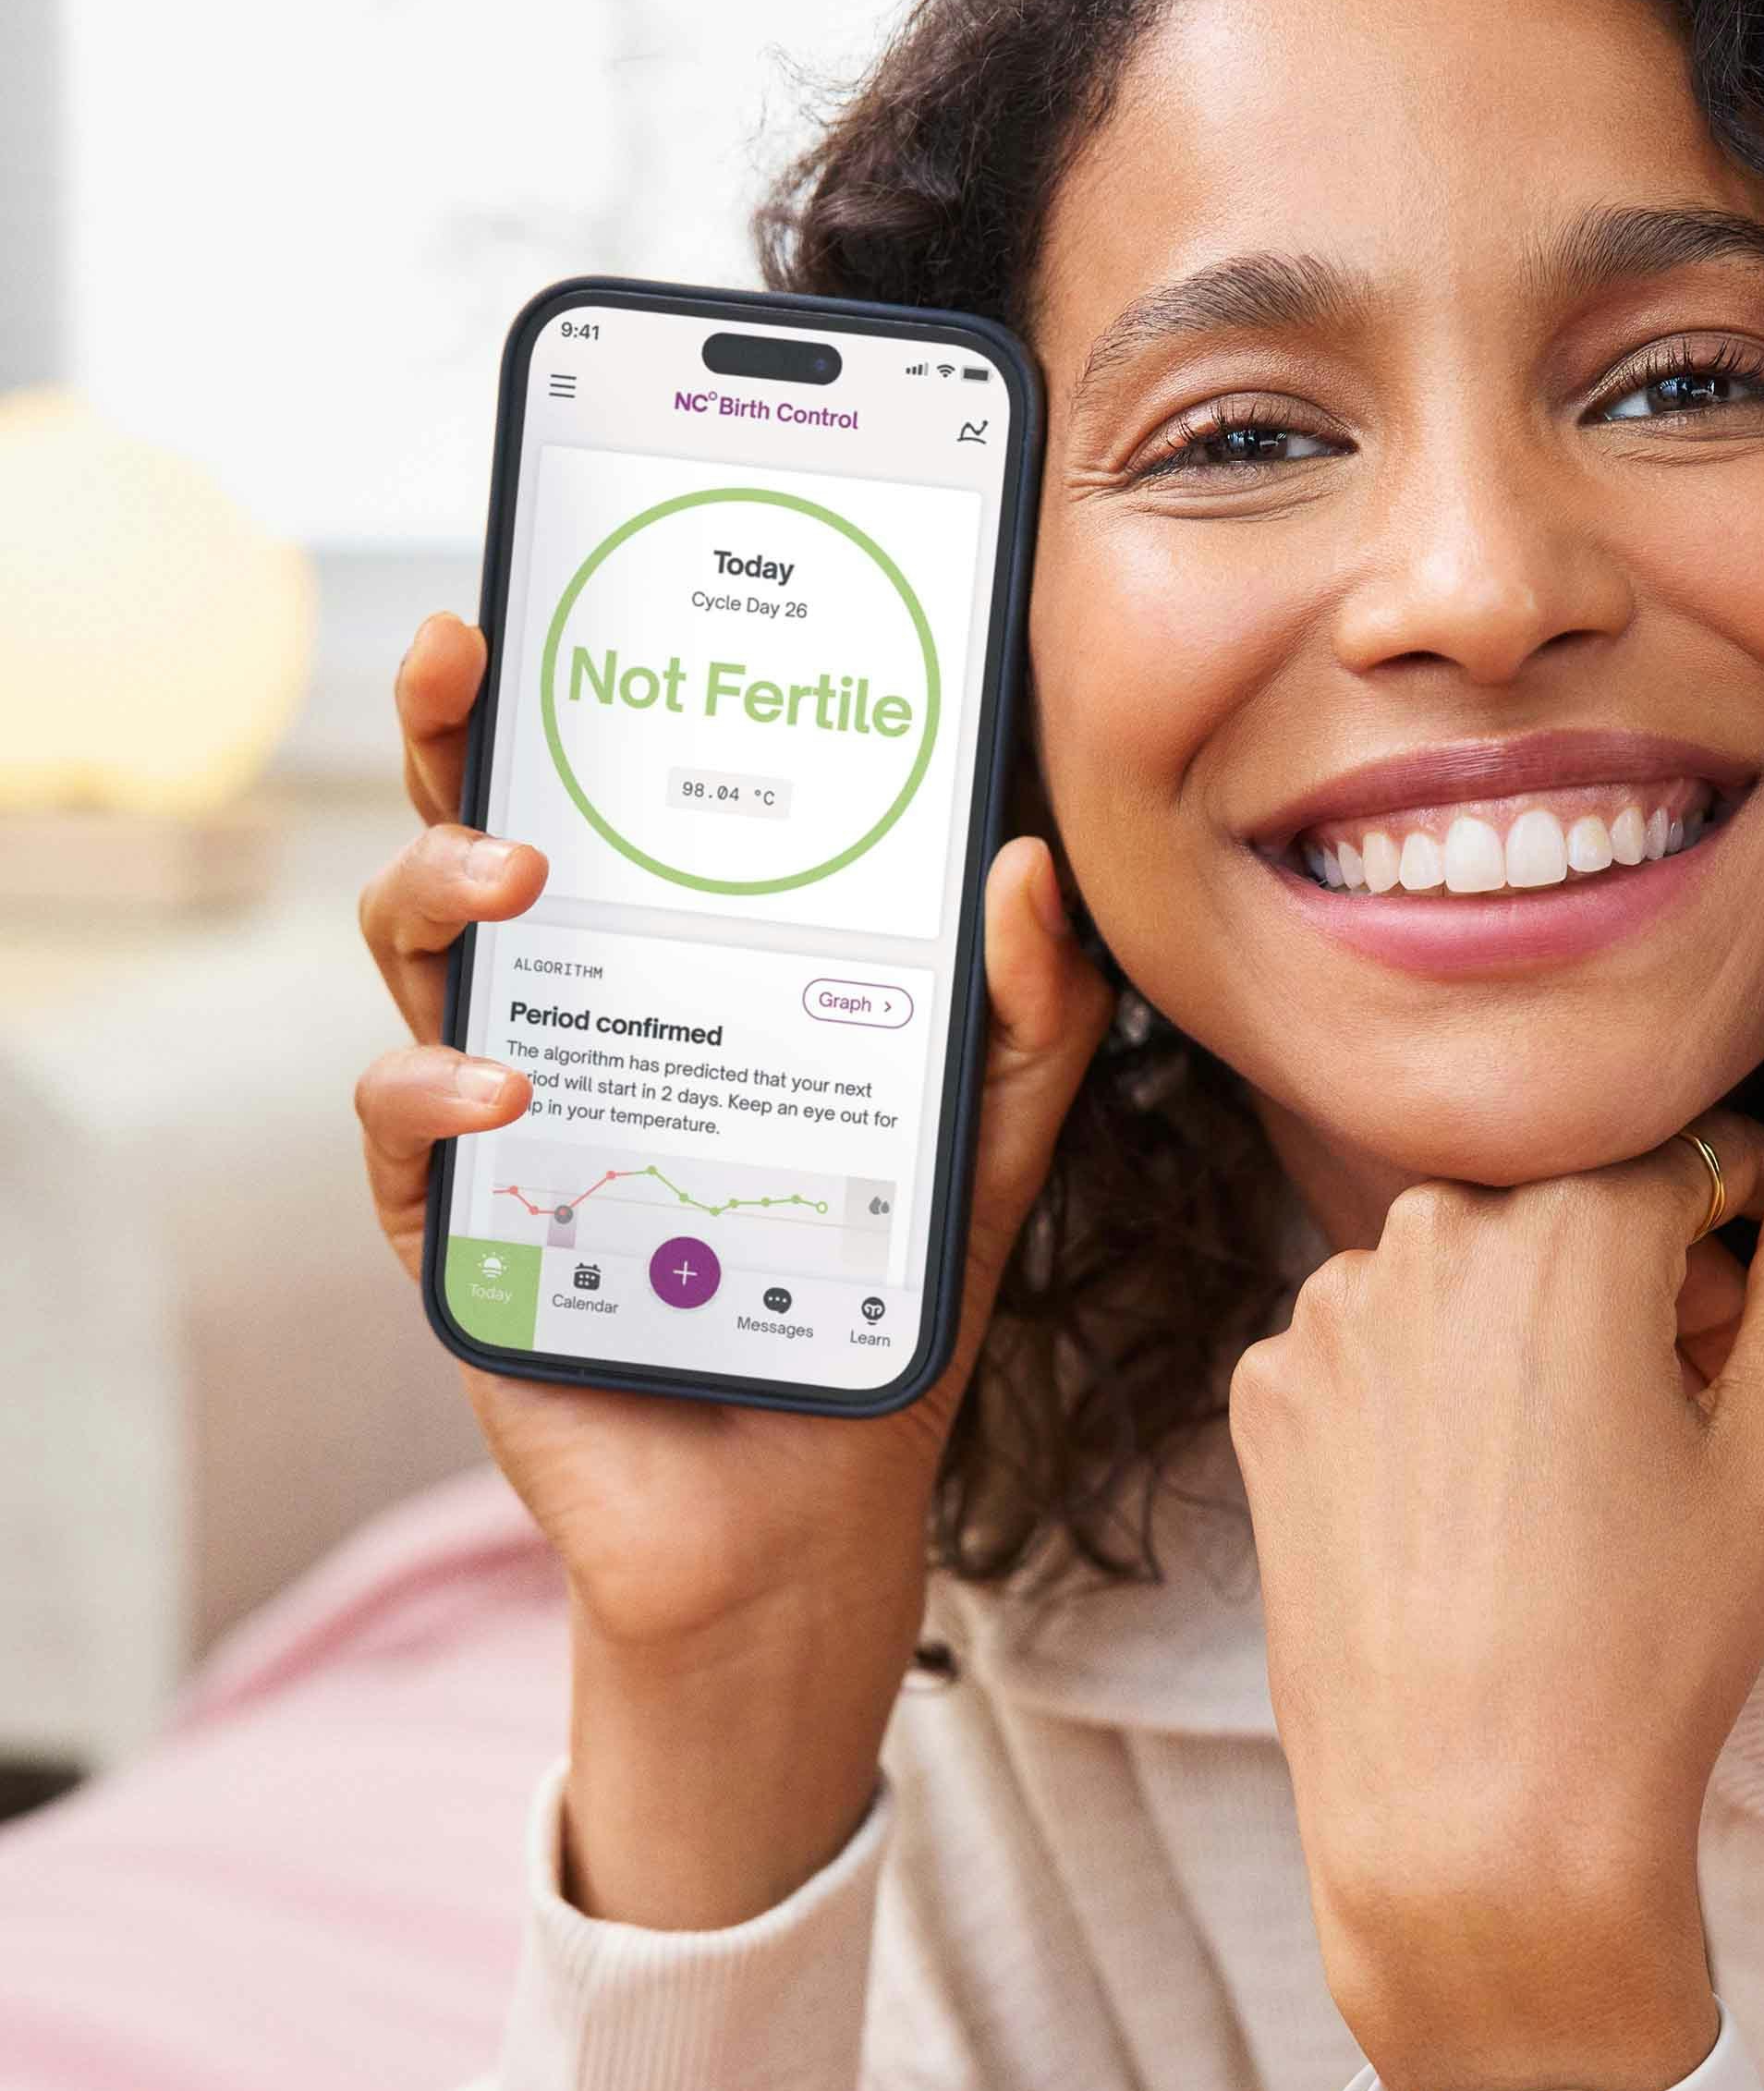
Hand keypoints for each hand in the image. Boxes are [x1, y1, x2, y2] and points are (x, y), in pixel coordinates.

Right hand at [353, 614, 1109, 1922]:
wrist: (810, 1508)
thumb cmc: (879, 1297)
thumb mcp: (987, 1143)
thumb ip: (1029, 1015)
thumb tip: (1024, 864)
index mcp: (682, 967)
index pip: (610, 799)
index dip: (568, 689)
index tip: (559, 583)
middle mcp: (576, 1020)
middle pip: (475, 842)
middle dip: (450, 735)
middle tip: (466, 662)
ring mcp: (507, 1123)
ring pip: (419, 968)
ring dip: (437, 895)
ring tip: (511, 883)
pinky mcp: (467, 1238)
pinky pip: (407, 1140)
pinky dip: (435, 1098)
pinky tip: (504, 1089)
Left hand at [1228, 1114, 1763, 2090]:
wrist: (1474, 1823)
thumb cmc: (1650, 1649)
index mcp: (1564, 1226)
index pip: (1693, 1159)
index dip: (1747, 1231)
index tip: (1756, 1321)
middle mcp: (1422, 1238)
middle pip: (1570, 1212)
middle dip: (1637, 1284)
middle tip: (1677, 1426)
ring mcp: (1324, 1319)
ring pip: (1467, 1278)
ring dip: (1528, 1333)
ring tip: (1572, 1486)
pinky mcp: (1267, 1399)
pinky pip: (1379, 1349)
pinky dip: (1433, 1395)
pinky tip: (1473, 1511)